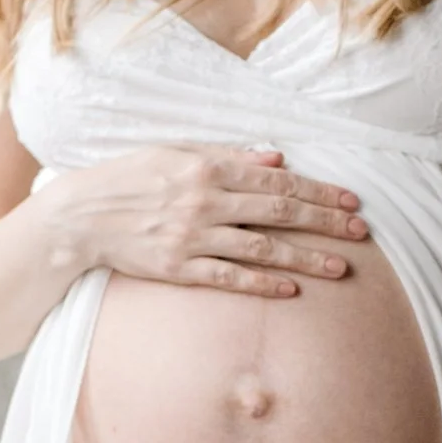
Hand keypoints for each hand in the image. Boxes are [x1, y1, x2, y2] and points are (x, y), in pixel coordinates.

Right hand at [61, 145, 366, 296]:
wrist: (80, 217)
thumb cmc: (128, 178)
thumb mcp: (175, 152)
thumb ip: (228, 155)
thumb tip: (277, 159)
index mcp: (208, 168)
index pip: (277, 180)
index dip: (319, 190)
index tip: (350, 200)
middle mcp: (206, 202)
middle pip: (280, 212)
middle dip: (325, 222)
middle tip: (361, 231)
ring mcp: (193, 238)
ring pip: (263, 249)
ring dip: (306, 258)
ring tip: (341, 267)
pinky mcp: (179, 268)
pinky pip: (229, 278)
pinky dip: (261, 284)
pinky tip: (291, 290)